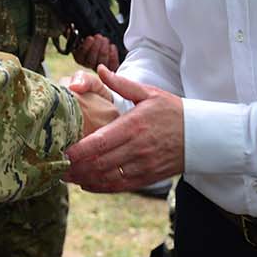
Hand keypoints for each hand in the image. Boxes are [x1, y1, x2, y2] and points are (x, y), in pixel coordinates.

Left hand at [65, 65, 182, 191]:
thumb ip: (121, 83)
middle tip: (55, 164)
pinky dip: (100, 187)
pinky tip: (86, 183)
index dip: (79, 150)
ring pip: (107, 177)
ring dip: (84, 178)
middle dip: (75, 166)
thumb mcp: (148, 93)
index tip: (61, 151)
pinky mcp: (147, 177)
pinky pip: (119, 186)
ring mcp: (142, 165)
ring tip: (65, 175)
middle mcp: (137, 149)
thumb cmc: (172, 111)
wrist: (202, 136)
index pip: (101, 142)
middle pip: (99, 163)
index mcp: (134, 126)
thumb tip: (100, 69)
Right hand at [71, 33, 118, 71]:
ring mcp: (100, 67)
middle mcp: (88, 64)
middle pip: (90, 61)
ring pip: (101, 63)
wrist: (103, 41)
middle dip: (96, 47)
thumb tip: (70, 29)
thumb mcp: (83, 34)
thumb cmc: (92, 37)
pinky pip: (112, 65)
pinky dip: (113, 56)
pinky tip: (112, 46)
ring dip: (104, 50)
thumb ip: (76, 33)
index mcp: (79, 57)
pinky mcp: (111, 69)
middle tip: (99, 37)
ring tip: (105, 40)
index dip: (85, 47)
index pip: (80, 57)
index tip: (90, 38)